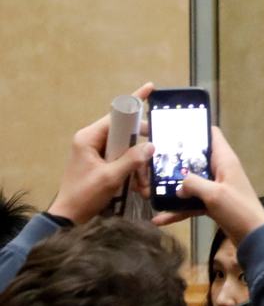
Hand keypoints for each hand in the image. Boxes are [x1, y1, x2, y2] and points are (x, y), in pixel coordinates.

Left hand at [49, 83, 156, 223]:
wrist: (70, 217)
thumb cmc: (84, 195)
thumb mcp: (110, 177)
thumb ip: (132, 160)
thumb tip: (151, 146)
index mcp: (89, 137)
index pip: (116, 114)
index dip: (135, 102)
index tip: (150, 88)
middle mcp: (92, 140)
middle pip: (126, 132)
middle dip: (141, 149)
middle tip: (152, 160)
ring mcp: (97, 151)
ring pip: (128, 148)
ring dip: (138, 166)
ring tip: (143, 185)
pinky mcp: (102, 162)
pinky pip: (124, 160)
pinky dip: (133, 172)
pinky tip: (138, 187)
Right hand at [151, 127, 263, 245]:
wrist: (252, 237)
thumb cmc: (238, 209)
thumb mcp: (214, 193)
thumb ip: (193, 184)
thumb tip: (178, 185)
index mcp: (225, 160)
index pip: (211, 134)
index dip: (194, 128)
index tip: (171, 129)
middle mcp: (220, 170)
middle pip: (195, 158)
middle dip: (175, 160)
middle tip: (151, 160)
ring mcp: (216, 187)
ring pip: (190, 182)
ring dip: (173, 187)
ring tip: (149, 189)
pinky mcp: (212, 203)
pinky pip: (192, 202)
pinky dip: (178, 209)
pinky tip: (160, 218)